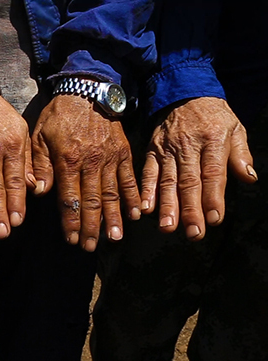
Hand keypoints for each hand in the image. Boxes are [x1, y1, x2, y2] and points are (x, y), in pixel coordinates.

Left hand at [32, 95, 140, 250]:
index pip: (70, 198)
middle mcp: (91, 163)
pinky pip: (130, 179)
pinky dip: (134, 197)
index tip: (73, 239)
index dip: (72, 221)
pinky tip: (137, 214)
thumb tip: (39, 193)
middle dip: (91, 227)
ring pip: (112, 194)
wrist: (88, 90)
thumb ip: (40, 165)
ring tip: (114, 239)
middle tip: (90, 247)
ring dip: (113, 219)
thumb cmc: (58, 115)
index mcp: (68, 160)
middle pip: (92, 202)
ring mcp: (110, 158)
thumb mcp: (39, 136)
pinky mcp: (125, 153)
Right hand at [141, 97, 256, 239]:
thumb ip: (241, 154)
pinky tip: (145, 208)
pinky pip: (148, 172)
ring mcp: (168, 150)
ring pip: (167, 181)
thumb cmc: (213, 115)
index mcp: (213, 140)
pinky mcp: (152, 151)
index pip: (213, 173)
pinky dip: (146, 191)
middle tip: (193, 232)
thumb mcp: (235, 128)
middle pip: (189, 182)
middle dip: (190, 210)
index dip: (213, 197)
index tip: (213, 218)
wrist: (183, 93)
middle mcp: (188, 146)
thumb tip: (249, 178)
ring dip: (167, 206)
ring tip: (168, 227)